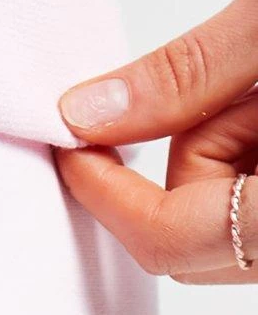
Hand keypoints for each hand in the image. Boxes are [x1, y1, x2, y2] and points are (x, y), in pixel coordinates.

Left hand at [57, 0, 257, 283]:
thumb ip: (189, 75)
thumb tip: (86, 114)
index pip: (171, 238)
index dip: (107, 191)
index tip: (74, 140)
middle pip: (193, 239)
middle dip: (192, 154)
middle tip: (240, 84)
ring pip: (227, 221)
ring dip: (232, 144)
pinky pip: (255, 206)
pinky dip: (250, 151)